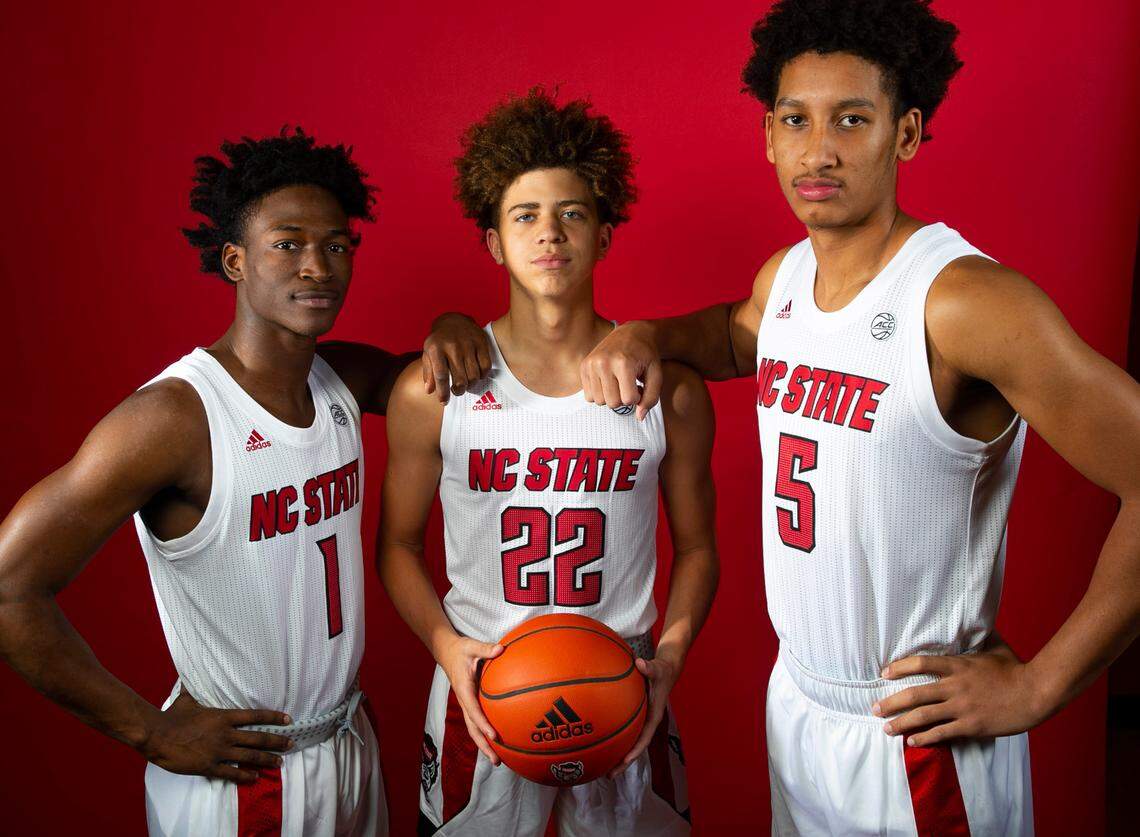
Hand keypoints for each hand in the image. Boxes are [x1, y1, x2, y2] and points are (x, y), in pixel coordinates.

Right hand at [138, 690, 293, 783]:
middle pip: (258, 738)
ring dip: (267, 760)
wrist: (156, 735)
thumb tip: (193, 672)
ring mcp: (219, 751)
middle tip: (291, 743)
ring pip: (250, 756)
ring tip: (279, 762)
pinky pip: (231, 772)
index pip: (255, 716)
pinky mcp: (209, 766)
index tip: (288, 719)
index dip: (273, 717)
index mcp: (223, 716)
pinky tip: (255, 777)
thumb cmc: (172, 716)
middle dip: (277, 741)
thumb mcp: (188, 699)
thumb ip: (196, 688)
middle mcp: (226, 734)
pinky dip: (245, 776)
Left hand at [422, 313, 491, 401]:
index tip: (444, 401)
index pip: (440, 375)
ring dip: (471, 384)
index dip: (443, 392)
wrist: (453, 320)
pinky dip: (482, 375)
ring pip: (474, 375)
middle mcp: (452, 346)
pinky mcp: (481, 342)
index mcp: (435, 348)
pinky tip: (476, 374)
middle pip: (460, 378)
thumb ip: (428, 372)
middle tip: (458, 391)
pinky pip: (485, 366)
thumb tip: (430, 391)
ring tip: (467, 383)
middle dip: (459, 390)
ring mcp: (468, 343)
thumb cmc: (439, 341)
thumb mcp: (428, 353)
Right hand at [435, 634, 504, 763]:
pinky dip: (485, 733)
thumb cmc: (461, 650)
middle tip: (497, 760)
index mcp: (464, 690)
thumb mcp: (472, 646)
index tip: (494, 736)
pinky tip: (498, 741)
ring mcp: (466, 704)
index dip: (483, 724)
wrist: (447, 653)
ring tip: (498, 759)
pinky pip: (478, 721)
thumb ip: (486, 649)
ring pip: (474, 729)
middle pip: (473, 728)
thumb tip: (501, 649)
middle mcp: (464, 701)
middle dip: (484, 745)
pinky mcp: (470, 704)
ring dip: (484, 744)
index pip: (473, 710)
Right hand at [580, 321, 663, 419]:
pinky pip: (588, 396)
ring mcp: (591, 363)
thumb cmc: (646, 356)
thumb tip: (639, 417)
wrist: (633, 333)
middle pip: (612, 403)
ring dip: (611, 397)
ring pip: (598, 401)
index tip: (639, 387)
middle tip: (629, 385)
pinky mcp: (584, 366)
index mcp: (623, 363)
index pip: (628, 400)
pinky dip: (599, 393)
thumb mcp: (656, 375)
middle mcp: (603, 362)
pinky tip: (609, 382)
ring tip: (619, 384)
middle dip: (623, 399)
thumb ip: (651, 398)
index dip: (637, 397)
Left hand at [608, 647, 682, 777]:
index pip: (645, 737)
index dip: (635, 750)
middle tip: (607, 775)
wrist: (665, 670)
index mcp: (653, 717)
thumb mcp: (658, 669)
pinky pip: (620, 729)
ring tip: (598, 767)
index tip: (626, 760)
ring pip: (626, 741)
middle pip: (633, 747)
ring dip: (615, 755)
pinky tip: (595, 739)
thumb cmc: (661, 671)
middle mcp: (645, 723)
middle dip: (622, 762)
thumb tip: (640, 663)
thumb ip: (649, 668)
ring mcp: (639, 721)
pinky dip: (610, 736)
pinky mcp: (633, 716)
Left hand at [874, 638, 1046, 746]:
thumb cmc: (1017, 669)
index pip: (921, 662)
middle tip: (874, 708)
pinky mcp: (972, 726)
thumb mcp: (996, 647)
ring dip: (902, 723)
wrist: (1036, 692)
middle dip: (891, 702)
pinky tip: (912, 742)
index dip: (900, 667)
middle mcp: (956, 686)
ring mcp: (963, 707)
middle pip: (915, 694)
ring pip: (924, 716)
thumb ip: (982, 636)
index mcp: (959, 665)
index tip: (884, 672)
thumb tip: (978, 618)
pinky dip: (925, 738)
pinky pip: (942, 733)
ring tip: (886, 728)